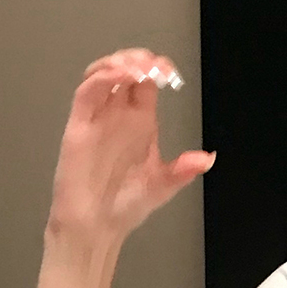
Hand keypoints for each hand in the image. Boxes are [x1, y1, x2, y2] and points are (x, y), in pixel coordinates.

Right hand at [46, 46, 209, 244]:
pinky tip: (118, 76)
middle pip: (125, 70)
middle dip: (139, 59)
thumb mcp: (163, 185)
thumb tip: (208, 158)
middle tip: (153, 64)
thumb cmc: (125, 206)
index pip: (147, 83)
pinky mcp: (79, 126)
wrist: (96, 228)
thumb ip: (183, 170)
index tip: (170, 70)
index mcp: (140, 124)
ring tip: (137, 66)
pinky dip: (101, 78)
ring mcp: (98, 119)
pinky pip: (87, 93)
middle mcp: (119, 117)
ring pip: (103, 74)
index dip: (157, 69)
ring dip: (119, 62)